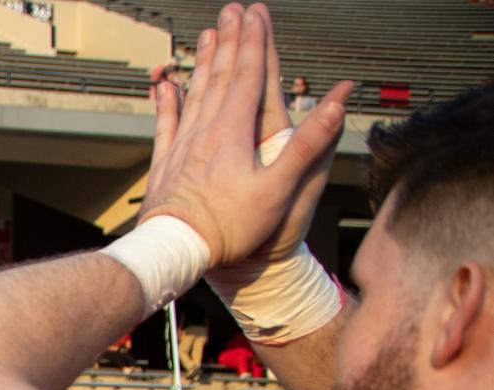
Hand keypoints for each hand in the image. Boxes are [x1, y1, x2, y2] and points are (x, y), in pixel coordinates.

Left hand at [139, 5, 350, 267]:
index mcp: (233, 134)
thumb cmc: (227, 230)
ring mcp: (181, 147)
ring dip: (204, 63)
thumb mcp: (279, 190)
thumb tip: (337, 103)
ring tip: (208, 36)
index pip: (248, 77)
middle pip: (220, 77)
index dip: (255, 43)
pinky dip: (168, 102)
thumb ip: (308, 145)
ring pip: (194, 94)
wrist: (174, 253)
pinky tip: (167, 87)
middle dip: (230, 42)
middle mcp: (204, 133)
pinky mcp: (164, 165)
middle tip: (232, 11)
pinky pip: (166, 124)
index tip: (257, 15)